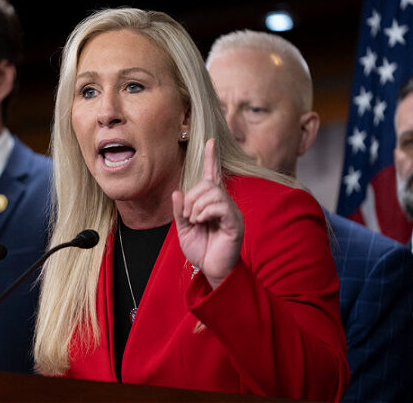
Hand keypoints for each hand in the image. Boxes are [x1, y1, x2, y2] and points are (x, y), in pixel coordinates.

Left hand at [172, 138, 243, 288]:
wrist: (212, 270)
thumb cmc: (201, 250)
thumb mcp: (184, 229)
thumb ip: (181, 211)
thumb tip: (177, 193)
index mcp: (211, 203)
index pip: (212, 175)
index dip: (211, 157)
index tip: (210, 141)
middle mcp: (223, 204)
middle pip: (207, 184)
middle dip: (192, 198)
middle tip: (188, 216)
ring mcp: (230, 212)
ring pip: (212, 193)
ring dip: (197, 206)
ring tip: (195, 221)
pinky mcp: (234, 221)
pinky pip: (220, 205)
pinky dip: (205, 211)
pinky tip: (202, 221)